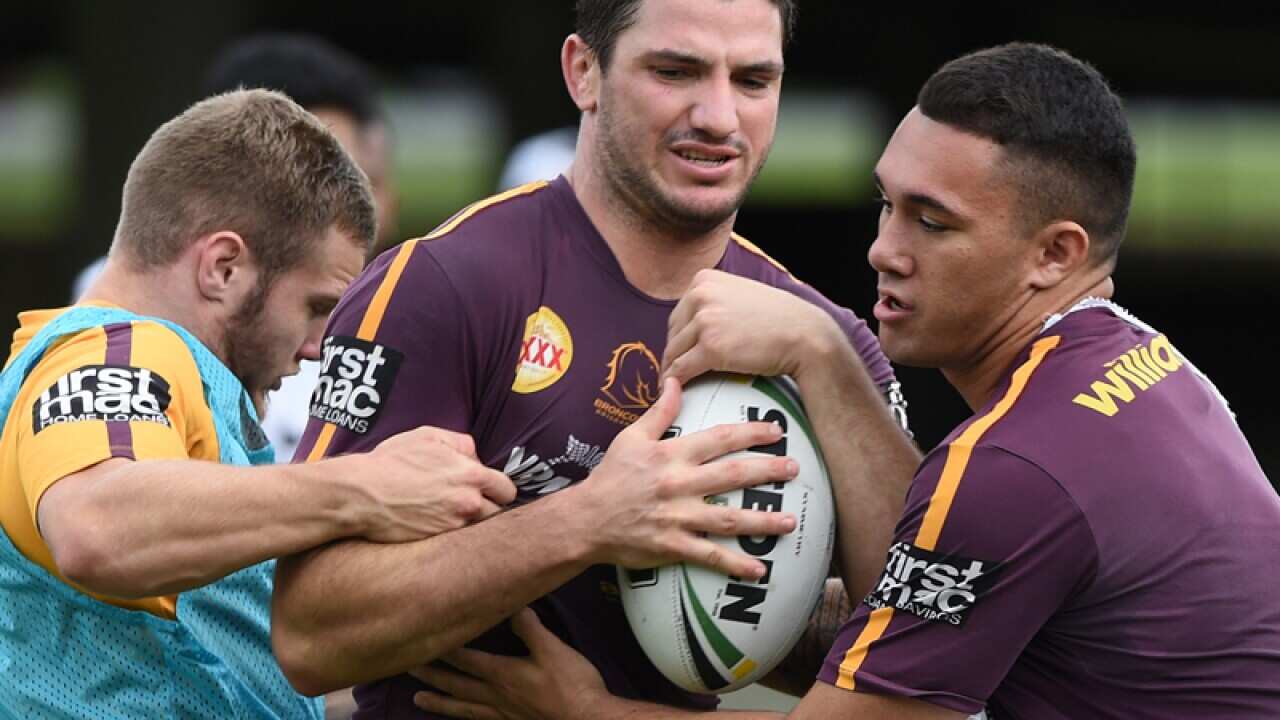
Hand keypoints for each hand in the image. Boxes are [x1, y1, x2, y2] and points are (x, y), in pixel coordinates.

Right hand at [347, 426, 516, 542]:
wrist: (362, 494)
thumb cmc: (392, 461)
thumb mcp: (428, 436)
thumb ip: (460, 443)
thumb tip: (474, 455)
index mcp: (471, 475)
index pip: (507, 490)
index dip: (500, 490)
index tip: (490, 490)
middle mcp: (468, 503)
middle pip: (499, 514)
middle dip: (489, 508)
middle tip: (470, 503)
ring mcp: (453, 526)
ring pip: (478, 530)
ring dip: (471, 523)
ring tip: (451, 515)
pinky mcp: (437, 543)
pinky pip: (456, 542)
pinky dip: (451, 535)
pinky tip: (436, 525)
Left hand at [409, 608, 609, 719]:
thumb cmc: (572, 684)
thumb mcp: (552, 649)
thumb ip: (529, 628)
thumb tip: (512, 606)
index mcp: (502, 675)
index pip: (464, 659)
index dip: (442, 649)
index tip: (420, 638)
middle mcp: (496, 696)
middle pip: (456, 685)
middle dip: (431, 675)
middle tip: (405, 668)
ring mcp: (503, 714)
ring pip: (463, 707)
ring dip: (439, 702)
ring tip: (418, 700)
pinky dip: (466, 718)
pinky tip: (462, 718)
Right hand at [572, 377, 797, 580]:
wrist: (586, 519)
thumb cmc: (611, 476)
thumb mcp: (631, 437)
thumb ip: (659, 411)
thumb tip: (674, 380)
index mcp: (672, 455)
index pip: (719, 439)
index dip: (750, 433)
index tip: (776, 430)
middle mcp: (679, 484)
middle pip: (733, 475)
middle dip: (768, 471)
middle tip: (795, 469)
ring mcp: (677, 517)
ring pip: (729, 518)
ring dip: (762, 520)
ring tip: (790, 521)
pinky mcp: (673, 546)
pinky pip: (709, 556)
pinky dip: (735, 564)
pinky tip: (760, 569)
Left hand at [663, 269, 844, 384]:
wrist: (805, 334)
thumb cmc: (780, 318)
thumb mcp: (742, 294)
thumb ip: (718, 301)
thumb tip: (698, 321)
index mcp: (705, 279)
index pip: (680, 313)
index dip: (680, 337)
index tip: (682, 353)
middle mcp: (700, 295)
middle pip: (673, 333)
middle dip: (674, 354)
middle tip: (676, 373)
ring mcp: (704, 321)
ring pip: (674, 352)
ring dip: (672, 371)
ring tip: (674, 387)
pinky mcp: (710, 347)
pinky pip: (682, 369)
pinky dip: (676, 383)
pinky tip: (678, 393)